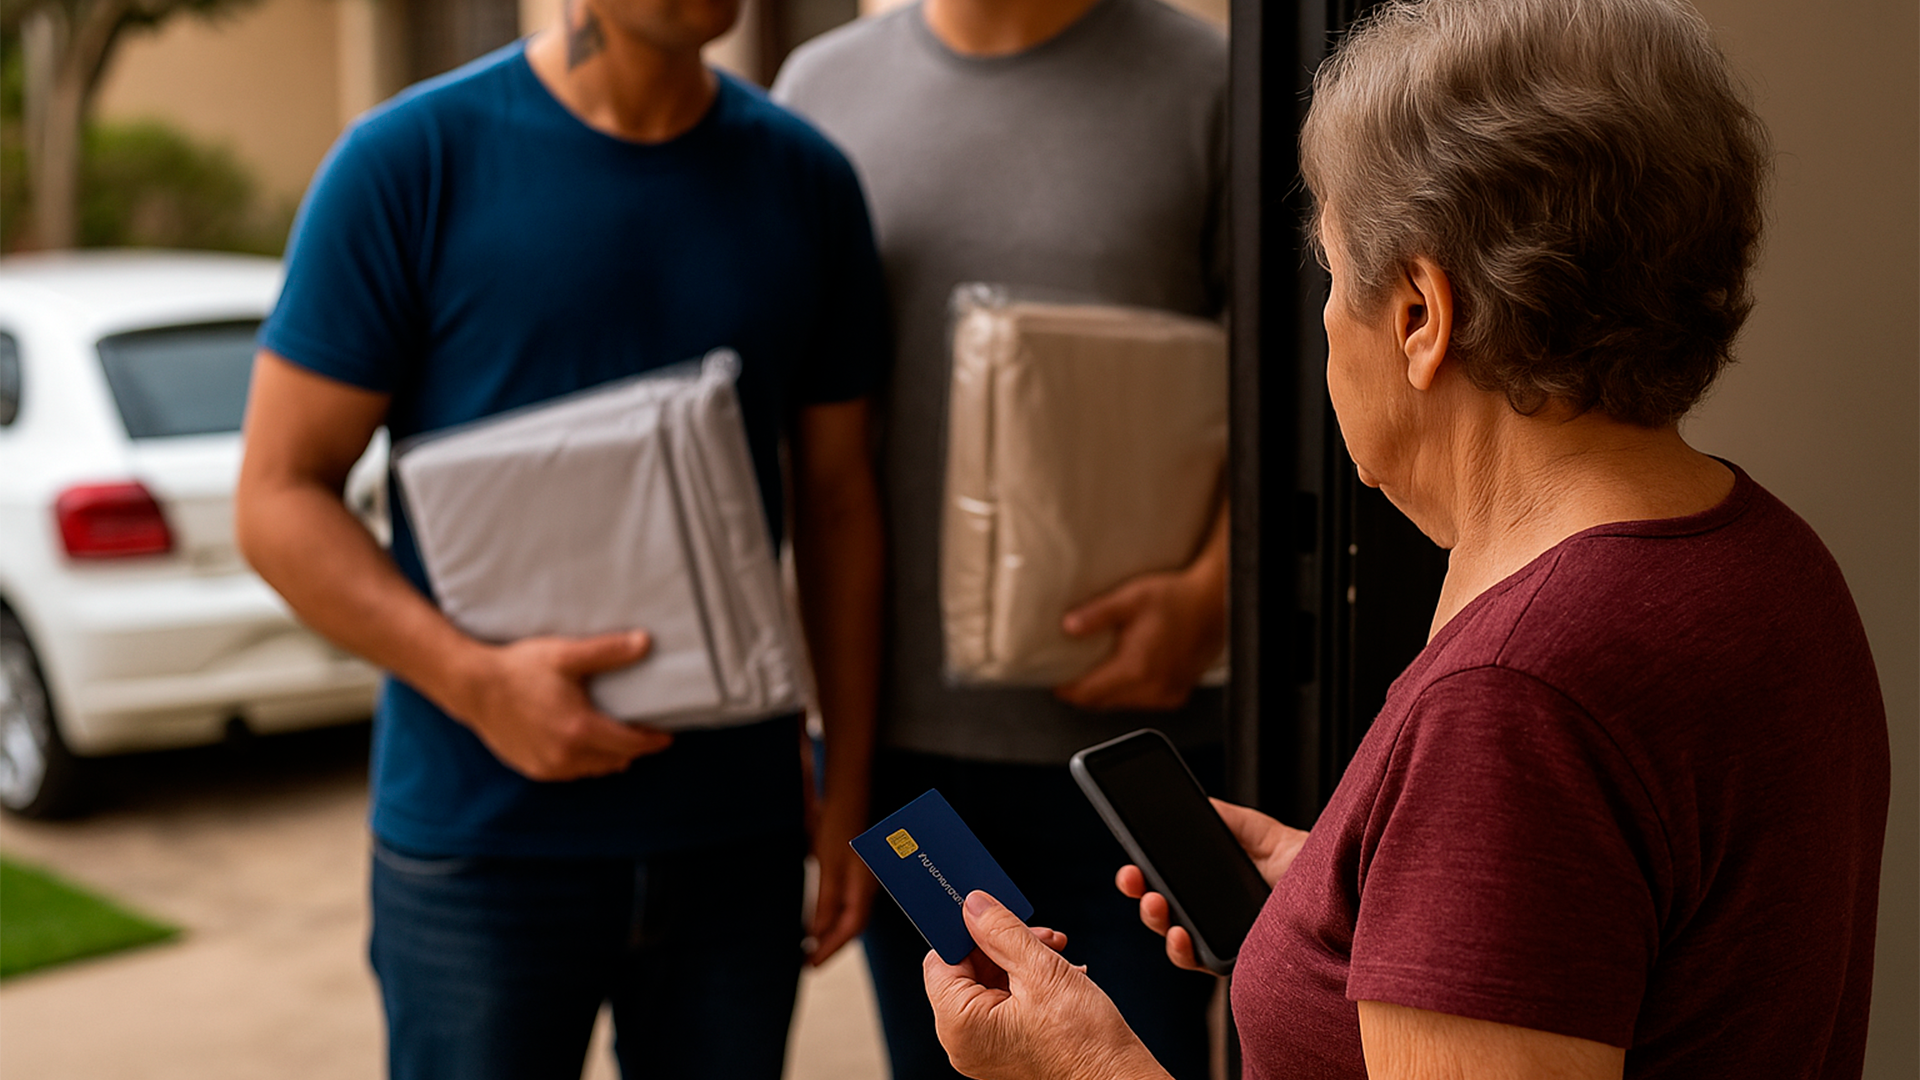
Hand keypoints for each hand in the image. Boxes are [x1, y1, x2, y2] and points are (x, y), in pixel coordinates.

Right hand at [450, 630, 672, 780]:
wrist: (473, 688)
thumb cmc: (520, 669)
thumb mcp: (566, 655)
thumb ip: (608, 651)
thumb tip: (645, 642)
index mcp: (580, 730)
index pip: (630, 744)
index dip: (651, 741)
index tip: (666, 736)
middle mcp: (566, 756)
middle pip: (615, 760)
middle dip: (632, 748)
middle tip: (642, 731)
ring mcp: (548, 767)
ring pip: (593, 770)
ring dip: (608, 757)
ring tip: (616, 738)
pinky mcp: (533, 769)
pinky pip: (570, 772)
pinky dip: (583, 762)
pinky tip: (584, 745)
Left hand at [807, 798, 877, 965]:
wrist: (848, 793)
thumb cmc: (839, 825)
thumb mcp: (828, 865)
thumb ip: (826, 901)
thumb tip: (816, 933)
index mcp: (864, 887)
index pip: (850, 929)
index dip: (830, 949)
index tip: (810, 965)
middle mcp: (866, 886)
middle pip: (851, 925)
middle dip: (831, 945)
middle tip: (808, 962)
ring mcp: (862, 878)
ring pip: (850, 913)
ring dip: (831, 930)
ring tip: (811, 945)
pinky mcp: (854, 869)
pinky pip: (847, 900)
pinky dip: (833, 914)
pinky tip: (820, 916)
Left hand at [924, 891, 1166, 1079]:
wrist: (1118, 1079)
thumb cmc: (1084, 1042)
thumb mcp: (1041, 970)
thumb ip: (1001, 930)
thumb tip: (974, 905)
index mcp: (961, 1025)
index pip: (940, 960)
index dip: (965, 930)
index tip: (987, 910)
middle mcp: (965, 1042)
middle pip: (967, 969)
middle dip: (1002, 943)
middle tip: (1037, 933)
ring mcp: (985, 1049)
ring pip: (990, 982)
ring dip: (1021, 959)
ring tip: (1055, 953)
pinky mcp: (1006, 1049)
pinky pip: (1005, 1002)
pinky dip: (1028, 982)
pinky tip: (1059, 973)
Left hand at [1054, 568, 1224, 710]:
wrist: (1214, 604)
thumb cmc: (1177, 599)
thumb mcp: (1131, 598)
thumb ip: (1097, 614)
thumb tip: (1068, 627)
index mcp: (1136, 668)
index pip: (1088, 694)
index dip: (1066, 690)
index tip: (1053, 681)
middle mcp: (1152, 688)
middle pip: (1102, 702)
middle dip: (1083, 691)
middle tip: (1069, 672)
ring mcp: (1166, 694)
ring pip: (1122, 704)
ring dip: (1106, 692)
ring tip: (1095, 669)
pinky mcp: (1176, 694)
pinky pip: (1142, 701)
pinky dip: (1128, 691)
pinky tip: (1125, 671)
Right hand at [1115, 798, 1304, 971]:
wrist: (1350, 900)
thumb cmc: (1316, 873)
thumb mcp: (1269, 836)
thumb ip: (1233, 820)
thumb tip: (1199, 801)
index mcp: (1219, 883)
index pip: (1173, 878)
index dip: (1146, 870)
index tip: (1131, 857)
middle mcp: (1217, 913)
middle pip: (1165, 906)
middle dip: (1139, 890)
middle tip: (1129, 876)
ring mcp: (1226, 940)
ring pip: (1174, 936)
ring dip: (1154, 919)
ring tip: (1154, 902)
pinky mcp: (1240, 963)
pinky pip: (1201, 962)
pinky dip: (1183, 950)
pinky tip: (1181, 934)